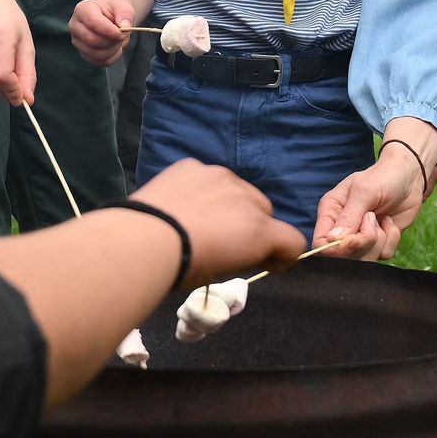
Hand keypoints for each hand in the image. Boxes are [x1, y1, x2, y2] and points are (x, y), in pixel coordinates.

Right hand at [69, 0, 137, 65]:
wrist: (111, 16)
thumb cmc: (114, 10)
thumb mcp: (123, 5)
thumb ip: (125, 13)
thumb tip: (124, 26)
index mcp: (82, 9)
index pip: (92, 22)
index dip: (109, 30)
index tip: (122, 33)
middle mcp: (75, 26)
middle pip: (92, 40)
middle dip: (112, 41)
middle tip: (122, 36)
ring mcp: (77, 41)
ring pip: (96, 53)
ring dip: (113, 49)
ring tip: (118, 40)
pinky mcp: (83, 53)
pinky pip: (99, 61)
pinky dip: (112, 56)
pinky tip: (115, 46)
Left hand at [129, 159, 304, 287]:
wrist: (143, 240)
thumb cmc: (184, 267)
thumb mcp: (220, 272)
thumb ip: (240, 256)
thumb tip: (240, 250)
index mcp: (259, 231)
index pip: (293, 241)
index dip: (283, 255)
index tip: (265, 263)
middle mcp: (246, 197)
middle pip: (264, 210)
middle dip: (252, 225)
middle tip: (224, 242)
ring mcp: (218, 176)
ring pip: (236, 189)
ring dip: (227, 203)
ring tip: (197, 220)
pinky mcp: (192, 166)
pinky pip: (206, 178)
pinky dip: (200, 190)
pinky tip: (179, 204)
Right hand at [313, 117, 436, 259]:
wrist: (409, 178)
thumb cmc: (383, 177)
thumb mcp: (365, 191)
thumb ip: (349, 216)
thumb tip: (333, 240)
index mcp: (331, 212)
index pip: (320, 242)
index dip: (336, 248)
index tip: (354, 237)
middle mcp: (342, 228)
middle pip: (343, 256)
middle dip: (363, 241)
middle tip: (374, 219)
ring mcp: (360, 238)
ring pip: (363, 259)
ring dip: (378, 240)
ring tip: (381, 219)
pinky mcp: (378, 243)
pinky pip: (382, 255)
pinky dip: (391, 240)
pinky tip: (390, 223)